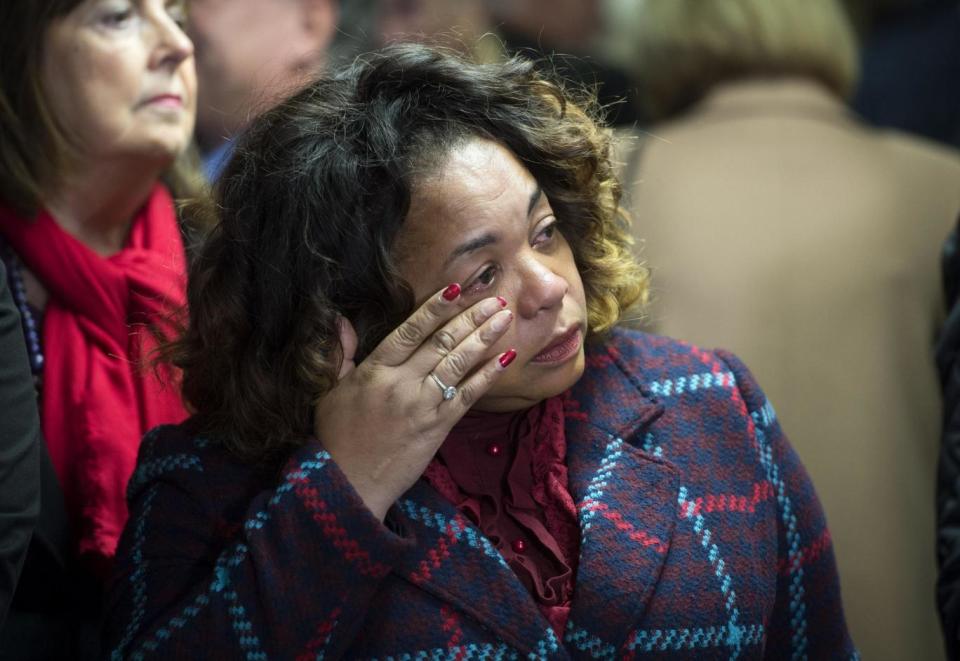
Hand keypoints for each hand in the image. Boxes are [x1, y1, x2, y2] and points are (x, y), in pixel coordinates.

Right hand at [314, 285, 515, 520]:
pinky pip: (468, 394)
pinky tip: (506, 357)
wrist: (348, 485)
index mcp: (374, 370)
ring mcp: (422, 405)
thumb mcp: (330, 391)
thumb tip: (339, 320)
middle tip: (495, 299)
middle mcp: (401, 383)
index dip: (435, 308)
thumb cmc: (335, 438)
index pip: (410, 330)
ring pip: (459, 362)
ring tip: (504, 318)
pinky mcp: (438, 427)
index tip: (456, 288)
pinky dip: (488, 374)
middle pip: (442, 341)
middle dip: (471, 316)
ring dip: (485, 337)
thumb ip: (340, 354)